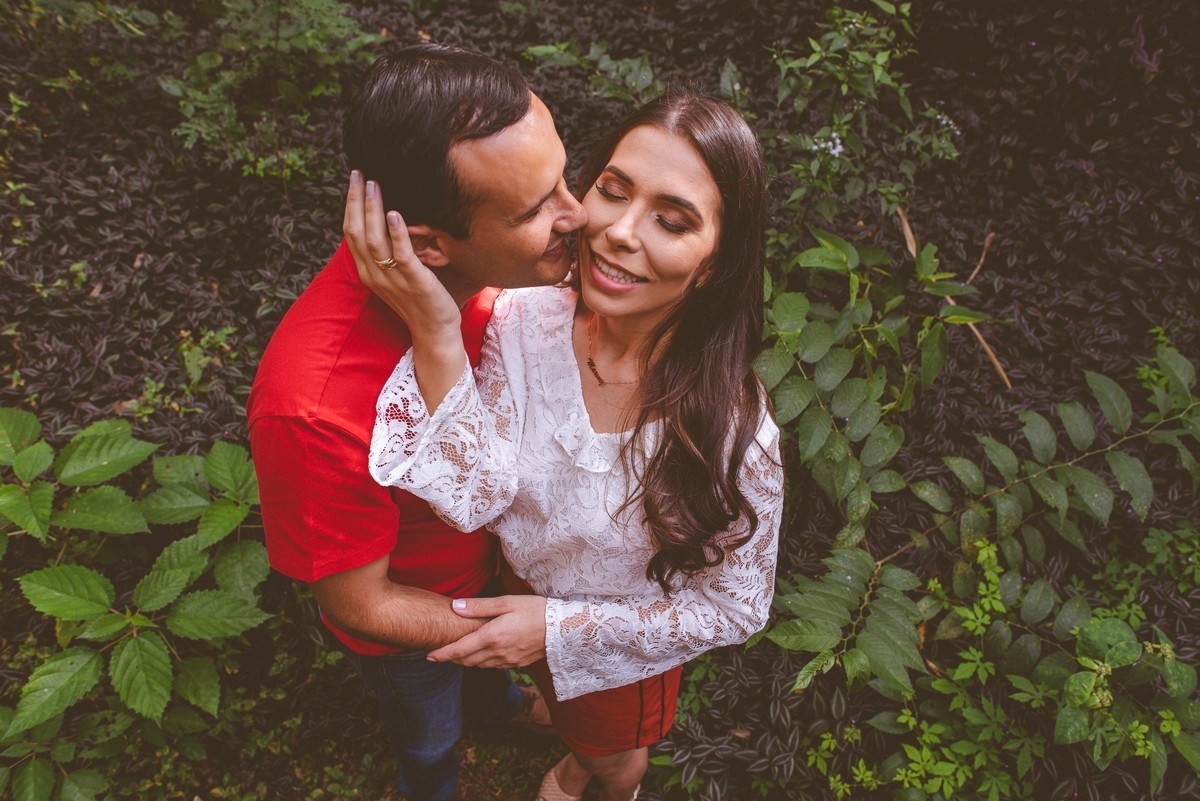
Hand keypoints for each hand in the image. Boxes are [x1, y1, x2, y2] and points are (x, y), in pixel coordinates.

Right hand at [342, 170, 460, 337]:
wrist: (434, 331)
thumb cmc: (419, 300)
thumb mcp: (396, 274)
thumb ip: (388, 252)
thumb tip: (387, 222)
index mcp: (367, 272)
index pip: (351, 233)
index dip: (351, 205)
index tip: (355, 180)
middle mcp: (374, 274)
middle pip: (356, 232)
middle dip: (356, 200)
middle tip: (359, 172)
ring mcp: (392, 279)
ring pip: (374, 240)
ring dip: (372, 210)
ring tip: (374, 185)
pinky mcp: (414, 281)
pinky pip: (401, 254)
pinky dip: (396, 233)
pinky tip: (395, 213)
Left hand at [426, 595, 547, 668]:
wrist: (563, 628)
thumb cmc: (535, 610)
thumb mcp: (506, 602)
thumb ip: (479, 607)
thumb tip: (455, 607)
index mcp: (491, 637)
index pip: (459, 650)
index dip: (442, 655)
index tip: (429, 656)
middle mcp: (497, 653)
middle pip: (466, 661)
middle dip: (452, 658)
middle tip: (440, 653)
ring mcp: (508, 661)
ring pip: (479, 666)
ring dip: (467, 661)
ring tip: (459, 653)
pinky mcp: (517, 664)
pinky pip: (493, 666)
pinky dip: (483, 662)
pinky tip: (484, 653)